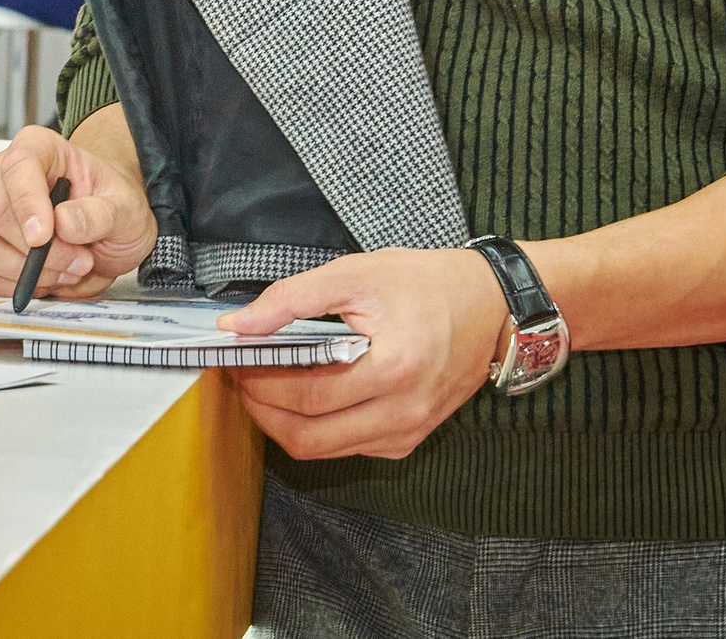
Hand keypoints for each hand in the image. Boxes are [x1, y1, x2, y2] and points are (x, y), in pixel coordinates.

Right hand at [0, 120, 155, 299]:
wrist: (106, 230)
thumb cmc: (110, 208)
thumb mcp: (127, 209)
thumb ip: (101, 214)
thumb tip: (64, 221)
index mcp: (37, 149)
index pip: (17, 167)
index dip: (26, 204)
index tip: (43, 237)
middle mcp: (0, 175)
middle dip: (36, 251)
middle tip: (78, 261)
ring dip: (26, 272)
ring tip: (64, 270)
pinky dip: (11, 287)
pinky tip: (41, 280)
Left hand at [218, 248, 511, 459]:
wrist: (492, 304)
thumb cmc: (425, 283)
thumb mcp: (353, 274)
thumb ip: (290, 300)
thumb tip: (236, 327)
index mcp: (393, 369)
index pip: (304, 395)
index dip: (259, 382)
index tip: (233, 360)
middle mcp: (405, 412)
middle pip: (309, 438)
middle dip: (263, 411)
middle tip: (242, 378)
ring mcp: (410, 431)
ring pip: (326, 451)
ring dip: (286, 424)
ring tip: (265, 385)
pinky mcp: (411, 438)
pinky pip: (350, 447)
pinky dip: (318, 430)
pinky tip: (304, 397)